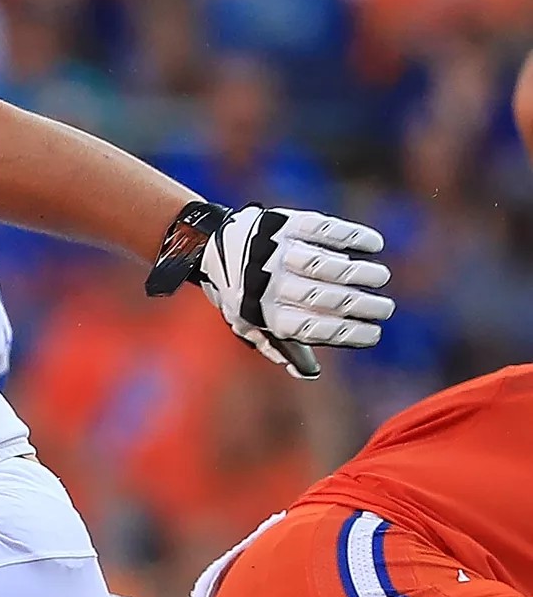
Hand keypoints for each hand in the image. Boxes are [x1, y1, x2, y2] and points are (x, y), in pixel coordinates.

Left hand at [194, 206, 390, 377]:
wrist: (211, 246)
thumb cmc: (239, 292)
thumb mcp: (248, 322)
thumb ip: (278, 344)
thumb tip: (309, 372)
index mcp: (262, 313)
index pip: (311, 328)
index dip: (347, 333)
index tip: (374, 334)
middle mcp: (269, 284)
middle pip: (324, 298)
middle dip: (361, 306)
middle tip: (385, 309)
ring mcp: (278, 251)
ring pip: (326, 265)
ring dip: (360, 273)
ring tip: (380, 278)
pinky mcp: (285, 224)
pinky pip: (324, 230)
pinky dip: (352, 237)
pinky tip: (374, 245)